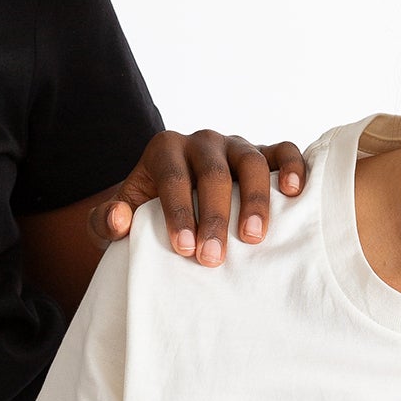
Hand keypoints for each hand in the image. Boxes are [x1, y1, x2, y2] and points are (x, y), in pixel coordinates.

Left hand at [92, 131, 307, 265]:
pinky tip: (295, 192)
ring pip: (250, 161)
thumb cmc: (145, 216)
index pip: (173, 177)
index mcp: (164, 149)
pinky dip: (291, 166)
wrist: (172, 205)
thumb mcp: (116, 221)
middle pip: (213, 172)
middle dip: (214, 217)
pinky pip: (283, 150)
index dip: (179, 212)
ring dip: (255, 200)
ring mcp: (235, 145)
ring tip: (254, 237)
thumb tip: (119, 220)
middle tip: (213, 258)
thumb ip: (105, 222)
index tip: (184, 249)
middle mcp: (201, 142)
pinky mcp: (264, 153)